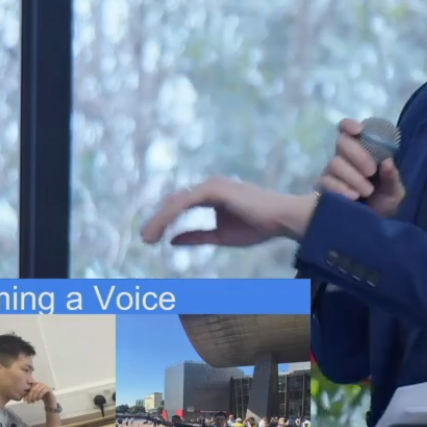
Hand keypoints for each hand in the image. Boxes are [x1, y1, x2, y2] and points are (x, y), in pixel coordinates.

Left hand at [26, 380, 55, 408]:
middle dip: (30, 396)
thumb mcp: (33, 396)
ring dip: (34, 396)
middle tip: (29, 402)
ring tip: (33, 402)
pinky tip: (38, 399)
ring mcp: (44, 385)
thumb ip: (29, 396)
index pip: (29, 388)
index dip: (26, 394)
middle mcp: (39, 384)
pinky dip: (40, 395)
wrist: (49, 400)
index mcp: (35, 384)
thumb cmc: (40, 397)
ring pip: (38, 390)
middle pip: (33, 389)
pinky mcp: (48, 388)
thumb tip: (24, 399)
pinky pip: (43, 391)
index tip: (24, 400)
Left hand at [140, 176, 316, 247]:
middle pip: (174, 202)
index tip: (151, 239)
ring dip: (159, 220)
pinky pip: (185, 203)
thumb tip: (173, 240)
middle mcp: (208, 187)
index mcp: (210, 195)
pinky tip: (161, 229)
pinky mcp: (213, 190)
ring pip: (176, 202)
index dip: (164, 221)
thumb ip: (197, 236)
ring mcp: (210, 186)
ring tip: (147, 238)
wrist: (281, 219)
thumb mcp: (220, 236)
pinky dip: (171, 216)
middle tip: (145, 240)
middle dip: (158, 221)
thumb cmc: (258, 227)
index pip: (180, 206)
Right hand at [318, 119, 406, 217]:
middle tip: (371, 171)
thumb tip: (387, 162)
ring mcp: (332, 173)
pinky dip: (340, 188)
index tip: (358, 130)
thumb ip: (392, 178)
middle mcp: (345, 158)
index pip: (348, 130)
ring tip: (366, 192)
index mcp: (362, 152)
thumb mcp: (394, 193)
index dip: (349, 125)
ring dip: (353, 177)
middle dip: (358, 155)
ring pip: (335, 163)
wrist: (368, 228)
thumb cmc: (382, 204)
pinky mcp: (323, 188)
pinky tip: (351, 197)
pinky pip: (326, 182)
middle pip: (342, 142)